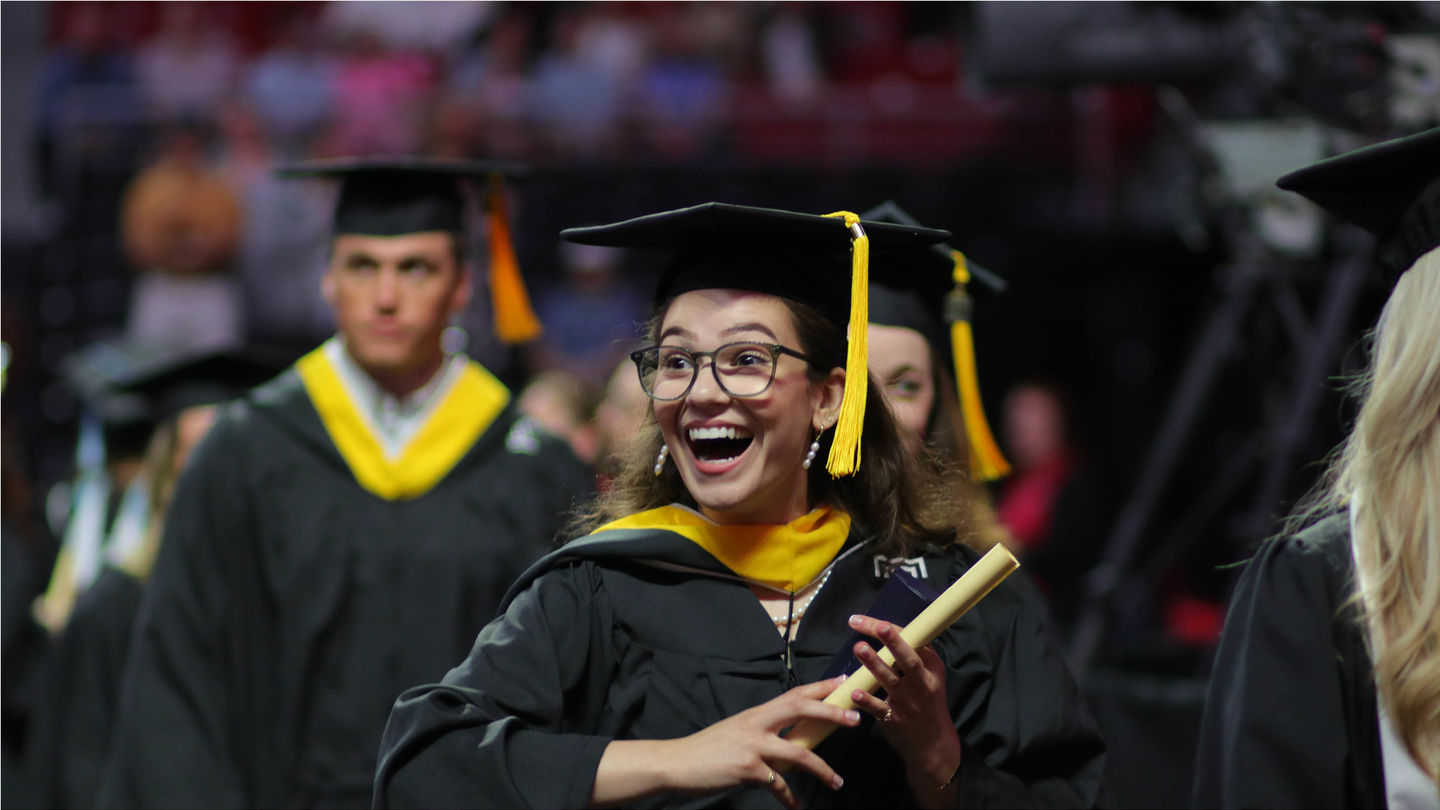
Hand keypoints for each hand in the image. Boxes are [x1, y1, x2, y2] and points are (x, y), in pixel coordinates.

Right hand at [664, 676, 858, 808]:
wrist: (677, 763)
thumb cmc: (708, 750)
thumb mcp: (737, 732)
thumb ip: (763, 732)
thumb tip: (790, 740)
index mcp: (757, 713)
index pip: (794, 693)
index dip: (820, 687)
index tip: (843, 683)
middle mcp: (757, 724)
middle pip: (800, 710)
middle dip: (830, 713)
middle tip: (855, 719)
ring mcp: (752, 746)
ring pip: (798, 753)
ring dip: (822, 769)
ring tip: (837, 782)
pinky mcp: (747, 769)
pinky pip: (778, 785)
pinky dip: (789, 798)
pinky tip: (796, 807)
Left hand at [847, 614, 961, 807]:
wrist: (934, 744)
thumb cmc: (928, 703)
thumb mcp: (930, 677)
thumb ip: (914, 656)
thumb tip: (887, 629)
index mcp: (932, 669)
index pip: (914, 644)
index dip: (894, 631)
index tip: (875, 621)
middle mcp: (922, 683)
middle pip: (908, 659)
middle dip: (894, 642)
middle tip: (878, 626)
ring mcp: (909, 702)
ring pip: (891, 680)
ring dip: (874, 664)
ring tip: (859, 648)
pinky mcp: (895, 719)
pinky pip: (879, 708)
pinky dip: (867, 700)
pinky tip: (854, 693)